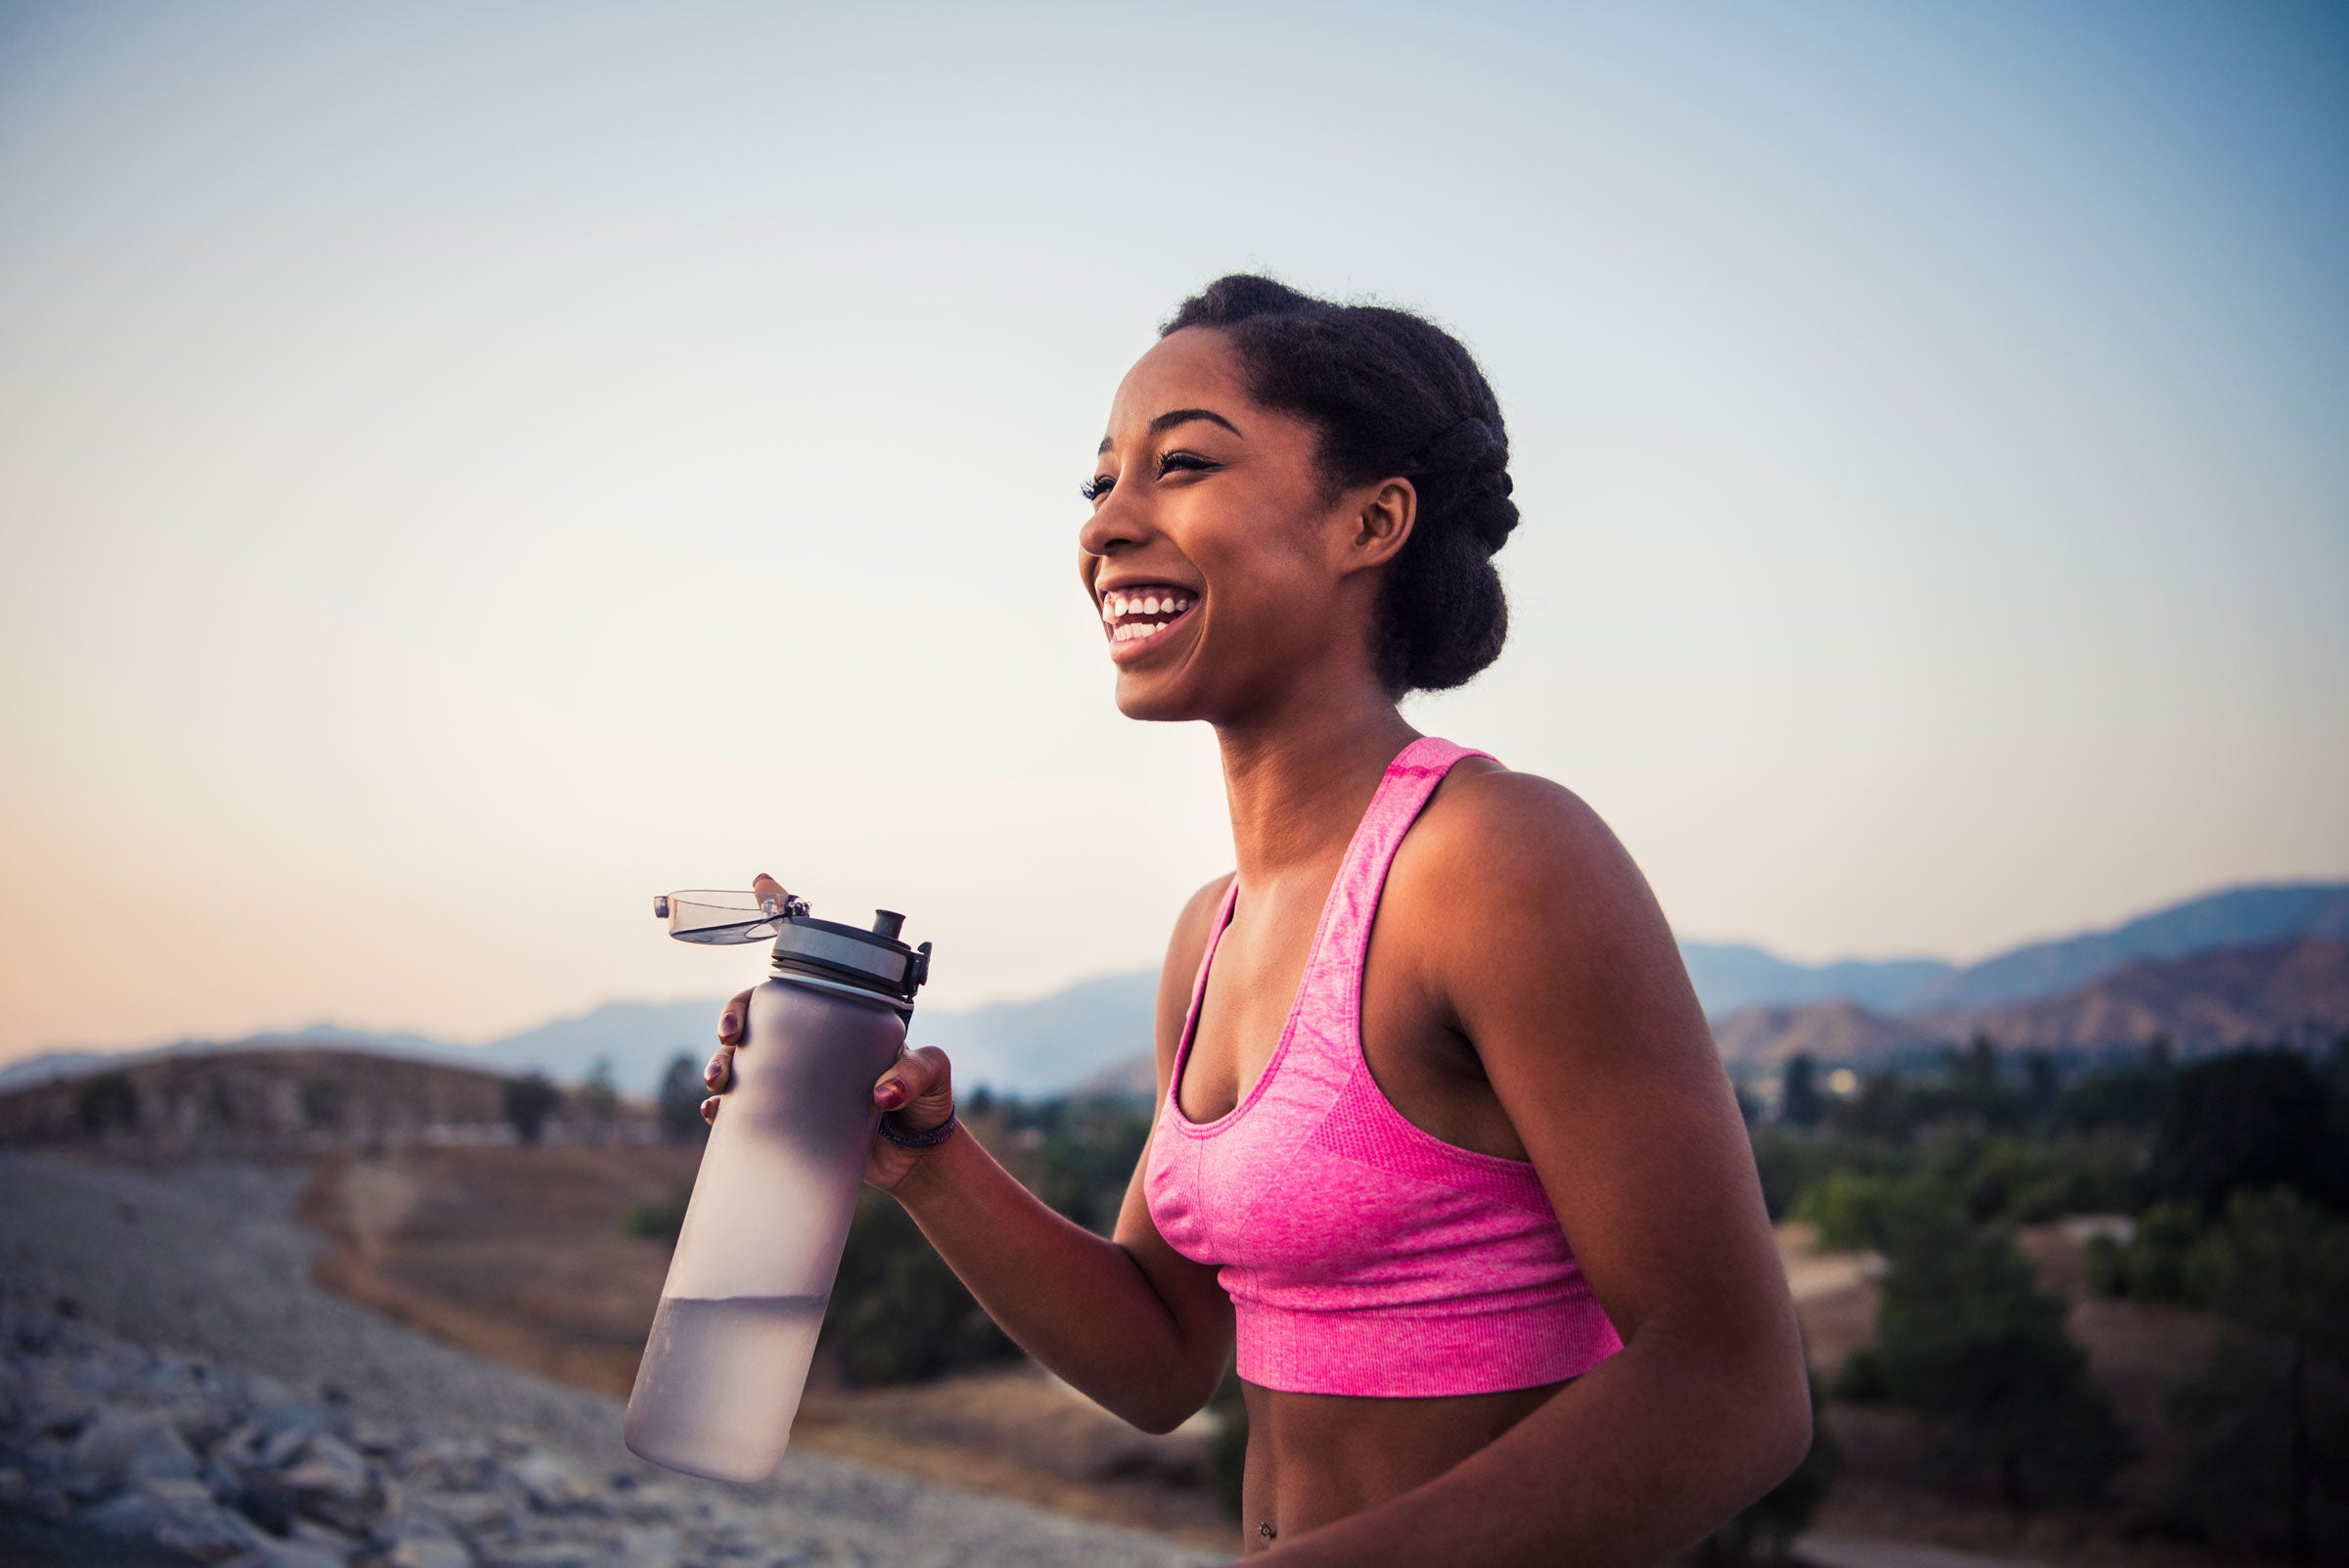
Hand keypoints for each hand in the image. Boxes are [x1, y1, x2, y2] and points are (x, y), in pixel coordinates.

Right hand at [701, 874, 957, 1192]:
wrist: (916, 1158)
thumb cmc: (927, 1103)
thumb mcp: (931, 1075)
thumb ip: (914, 1074)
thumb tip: (882, 1093)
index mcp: (843, 1016)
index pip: (812, 961)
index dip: (782, 916)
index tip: (761, 882)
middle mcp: (813, 1040)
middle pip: (759, 1010)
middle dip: (733, 1013)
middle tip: (731, 1034)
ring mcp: (795, 1076)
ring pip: (740, 1057)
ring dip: (719, 1060)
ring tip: (720, 1078)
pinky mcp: (785, 1116)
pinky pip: (743, 1106)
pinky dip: (722, 1106)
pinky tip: (716, 1111)